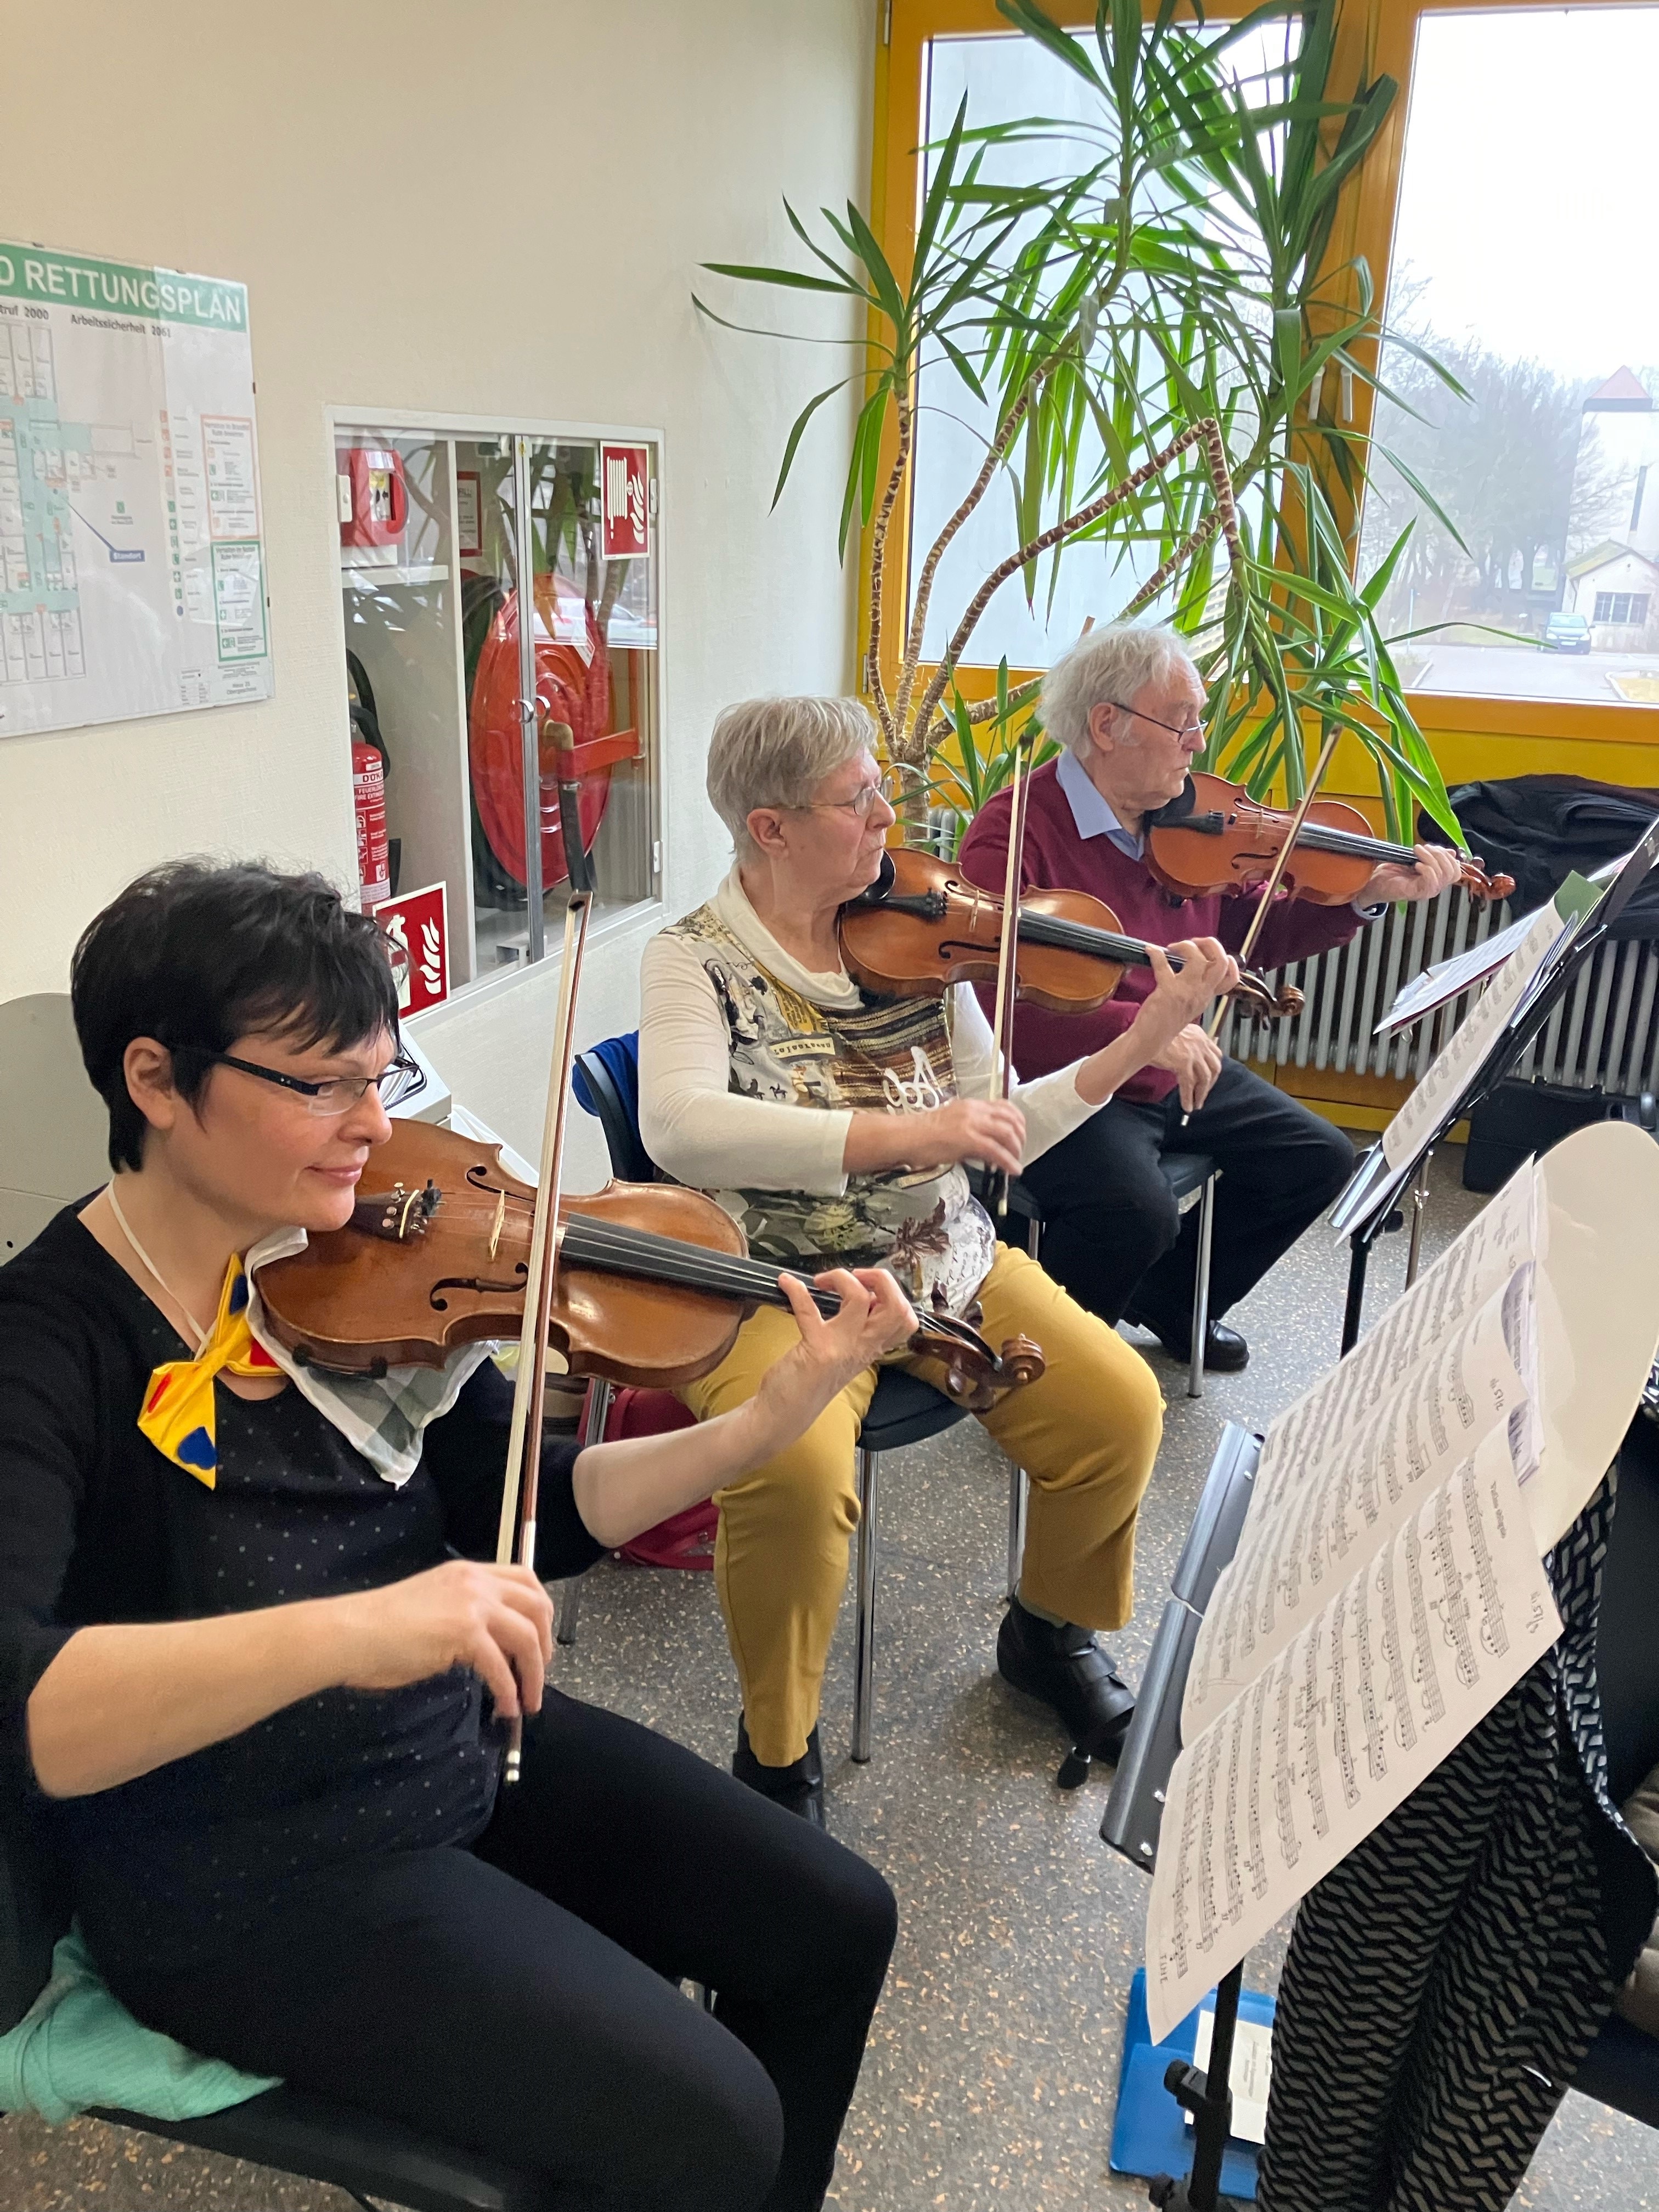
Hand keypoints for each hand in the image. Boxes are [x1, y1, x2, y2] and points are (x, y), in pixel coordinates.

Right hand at [333, 1559, 554, 1718]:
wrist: (352, 1633)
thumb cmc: (381, 1627)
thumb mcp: (433, 1607)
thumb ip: (464, 1615)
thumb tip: (489, 1644)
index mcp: (468, 1573)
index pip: (524, 1578)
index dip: (540, 1609)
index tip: (540, 1639)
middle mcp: (476, 1582)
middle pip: (536, 1606)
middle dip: (545, 1643)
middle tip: (539, 1673)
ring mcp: (472, 1605)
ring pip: (526, 1637)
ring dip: (533, 1674)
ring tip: (528, 1701)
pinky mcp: (465, 1632)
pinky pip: (501, 1667)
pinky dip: (508, 1691)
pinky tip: (505, 1707)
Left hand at [742, 1268, 917, 1460]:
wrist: (782, 1416)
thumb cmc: (808, 1384)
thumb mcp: (842, 1357)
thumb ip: (855, 1333)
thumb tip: (859, 1298)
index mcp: (870, 1348)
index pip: (905, 1319)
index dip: (893, 1293)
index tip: (868, 1286)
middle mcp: (862, 1348)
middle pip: (896, 1307)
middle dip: (881, 1279)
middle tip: (856, 1277)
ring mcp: (841, 1348)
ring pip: (861, 1300)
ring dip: (842, 1278)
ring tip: (822, 1280)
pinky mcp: (816, 1349)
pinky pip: (809, 1310)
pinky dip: (796, 1290)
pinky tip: (785, 1283)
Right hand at [894, 1097, 1026, 1176]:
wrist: (907, 1136)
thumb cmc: (924, 1135)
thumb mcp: (954, 1127)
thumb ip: (973, 1133)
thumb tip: (988, 1150)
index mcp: (971, 1105)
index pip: (1004, 1106)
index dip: (1018, 1121)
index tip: (1019, 1135)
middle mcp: (974, 1110)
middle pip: (1010, 1119)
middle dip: (1020, 1137)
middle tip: (1019, 1151)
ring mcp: (971, 1123)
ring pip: (1006, 1132)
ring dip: (1016, 1149)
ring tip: (1016, 1162)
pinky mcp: (967, 1139)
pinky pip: (995, 1150)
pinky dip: (1008, 1161)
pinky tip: (1012, 1170)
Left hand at [1128, 938, 1237, 1061]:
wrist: (1150, 1041)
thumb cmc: (1166, 1022)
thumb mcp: (1189, 1005)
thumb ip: (1195, 988)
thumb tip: (1192, 964)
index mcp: (1207, 996)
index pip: (1231, 977)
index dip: (1227, 959)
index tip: (1208, 953)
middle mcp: (1201, 994)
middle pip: (1221, 962)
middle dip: (1211, 944)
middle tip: (1194, 943)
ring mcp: (1186, 992)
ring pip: (1198, 959)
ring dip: (1186, 947)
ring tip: (1173, 948)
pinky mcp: (1168, 991)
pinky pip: (1164, 965)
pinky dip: (1156, 954)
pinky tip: (1149, 951)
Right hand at [1149, 1022, 1224, 1113]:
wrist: (1144, 1032)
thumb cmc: (1153, 1033)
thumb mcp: (1173, 1034)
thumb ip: (1183, 1044)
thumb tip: (1182, 1059)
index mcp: (1198, 1034)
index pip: (1214, 1054)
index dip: (1213, 1069)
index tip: (1209, 1079)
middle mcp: (1199, 1042)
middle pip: (1214, 1067)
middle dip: (1210, 1083)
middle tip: (1203, 1094)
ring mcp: (1193, 1053)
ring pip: (1204, 1078)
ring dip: (1201, 1094)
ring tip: (1196, 1104)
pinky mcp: (1183, 1062)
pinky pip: (1189, 1084)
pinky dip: (1188, 1097)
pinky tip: (1186, 1106)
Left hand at [1357, 843, 1462, 906]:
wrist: (1373, 883)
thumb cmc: (1392, 872)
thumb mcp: (1415, 859)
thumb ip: (1433, 856)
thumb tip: (1452, 852)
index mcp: (1436, 878)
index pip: (1455, 870)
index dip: (1447, 856)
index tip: (1431, 847)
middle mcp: (1434, 886)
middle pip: (1452, 872)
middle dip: (1440, 855)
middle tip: (1423, 848)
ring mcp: (1426, 891)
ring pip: (1443, 875)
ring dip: (1431, 858)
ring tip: (1416, 852)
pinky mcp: (1416, 892)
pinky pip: (1430, 882)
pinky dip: (1426, 869)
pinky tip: (1416, 864)